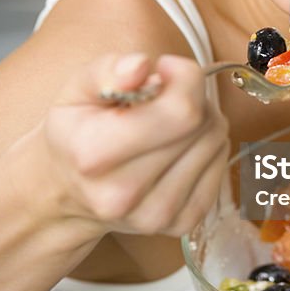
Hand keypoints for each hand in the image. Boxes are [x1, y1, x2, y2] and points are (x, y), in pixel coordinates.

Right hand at [40, 51, 228, 236]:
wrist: (68, 192)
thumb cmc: (76, 133)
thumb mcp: (76, 90)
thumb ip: (107, 70)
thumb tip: (142, 66)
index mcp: (94, 154)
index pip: (181, 112)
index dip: (185, 77)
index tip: (166, 69)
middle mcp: (124, 194)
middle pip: (202, 125)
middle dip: (192, 97)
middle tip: (164, 97)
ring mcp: (155, 215)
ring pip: (216, 143)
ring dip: (202, 121)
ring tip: (169, 123)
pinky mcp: (182, 224)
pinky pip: (221, 168)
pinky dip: (207, 148)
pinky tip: (178, 146)